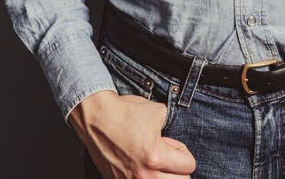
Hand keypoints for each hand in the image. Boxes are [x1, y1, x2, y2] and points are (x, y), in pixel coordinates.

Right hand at [67, 89, 196, 177]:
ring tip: (154, 163)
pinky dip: (145, 177)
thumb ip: (171, 131)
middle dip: (178, 169)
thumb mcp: (158, 112)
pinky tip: (139, 165)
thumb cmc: (124, 113)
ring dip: (163, 176)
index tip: (170, 144)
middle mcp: (144, 176)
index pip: (188, 166)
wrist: (95, 118)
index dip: (182, 151)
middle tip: (166, 156)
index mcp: (155, 157)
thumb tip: (172, 145)